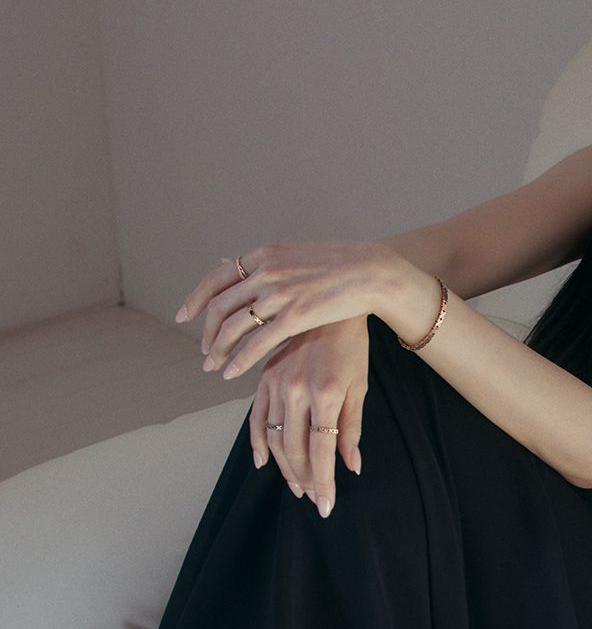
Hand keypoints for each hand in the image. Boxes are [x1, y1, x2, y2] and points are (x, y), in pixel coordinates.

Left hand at [175, 239, 393, 379]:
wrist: (370, 271)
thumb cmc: (340, 267)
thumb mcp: (298, 257)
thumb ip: (273, 265)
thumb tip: (254, 270)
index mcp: (265, 255)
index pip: (217, 277)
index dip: (197, 298)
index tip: (185, 315)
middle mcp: (266, 271)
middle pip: (220, 305)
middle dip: (207, 331)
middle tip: (203, 350)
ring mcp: (279, 293)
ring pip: (234, 326)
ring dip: (218, 349)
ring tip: (213, 365)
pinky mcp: (295, 316)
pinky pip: (257, 342)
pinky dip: (240, 360)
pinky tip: (232, 373)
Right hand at [250, 314, 369, 517]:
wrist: (330, 303)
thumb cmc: (352, 346)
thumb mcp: (360, 385)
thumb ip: (352, 428)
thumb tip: (350, 466)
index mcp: (327, 394)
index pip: (322, 451)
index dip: (323, 482)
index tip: (325, 505)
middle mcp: (298, 391)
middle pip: (295, 449)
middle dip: (304, 480)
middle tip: (312, 498)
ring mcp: (278, 384)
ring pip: (275, 438)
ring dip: (284, 467)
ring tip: (296, 486)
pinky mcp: (265, 377)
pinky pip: (256, 416)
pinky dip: (257, 441)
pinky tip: (262, 461)